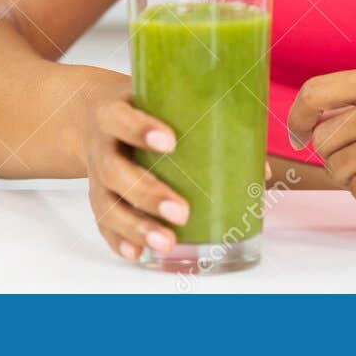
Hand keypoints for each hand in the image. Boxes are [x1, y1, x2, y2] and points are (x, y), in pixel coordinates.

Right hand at [77, 74, 274, 259]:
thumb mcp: (165, 102)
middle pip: (117, 172)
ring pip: (108, 206)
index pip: (122, 119)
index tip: (171, 142)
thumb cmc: (144, 108)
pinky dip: (120, 241)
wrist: (93, 116)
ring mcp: (96, 176)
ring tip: (168, 243)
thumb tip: (263, 171)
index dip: (141, 131)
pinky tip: (139, 254)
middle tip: (181, 212)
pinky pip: (103, 224)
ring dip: (138, 227)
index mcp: (114, 113)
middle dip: (149, 194)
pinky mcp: (97, 199)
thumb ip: (210, 126)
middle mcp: (101, 146)